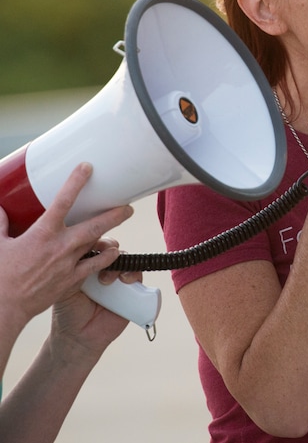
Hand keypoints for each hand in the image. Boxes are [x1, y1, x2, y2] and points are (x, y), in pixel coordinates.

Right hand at [0, 163, 132, 329]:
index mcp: (42, 233)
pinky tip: (114, 252)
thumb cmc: (1, 275)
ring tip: (122, 223)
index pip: (63, 201)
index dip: (76, 182)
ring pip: (99, 244)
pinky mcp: (72, 280)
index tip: (87, 168)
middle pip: (95, 225)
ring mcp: (69, 264)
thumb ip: (1, 225)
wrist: (6, 307)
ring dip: (113, 234)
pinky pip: (96, 266)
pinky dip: (107, 258)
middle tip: (127, 205)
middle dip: (114, 214)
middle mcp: (60, 246)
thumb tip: (0, 211)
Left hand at [49, 238, 141, 360]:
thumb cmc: (68, 312)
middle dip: (109, 247)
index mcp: (87, 264)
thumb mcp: (65, 287)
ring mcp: (118, 278)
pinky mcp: (132, 290)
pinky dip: (133, 274)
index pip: (94, 244)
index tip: (92, 243)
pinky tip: (124, 281)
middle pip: (111, 247)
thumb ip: (73, 269)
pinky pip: (137, 275)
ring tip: (108, 279)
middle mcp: (104, 268)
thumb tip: (83, 251)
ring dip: (120, 262)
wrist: (79, 337)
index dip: (94, 240)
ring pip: (126, 259)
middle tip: (104, 254)